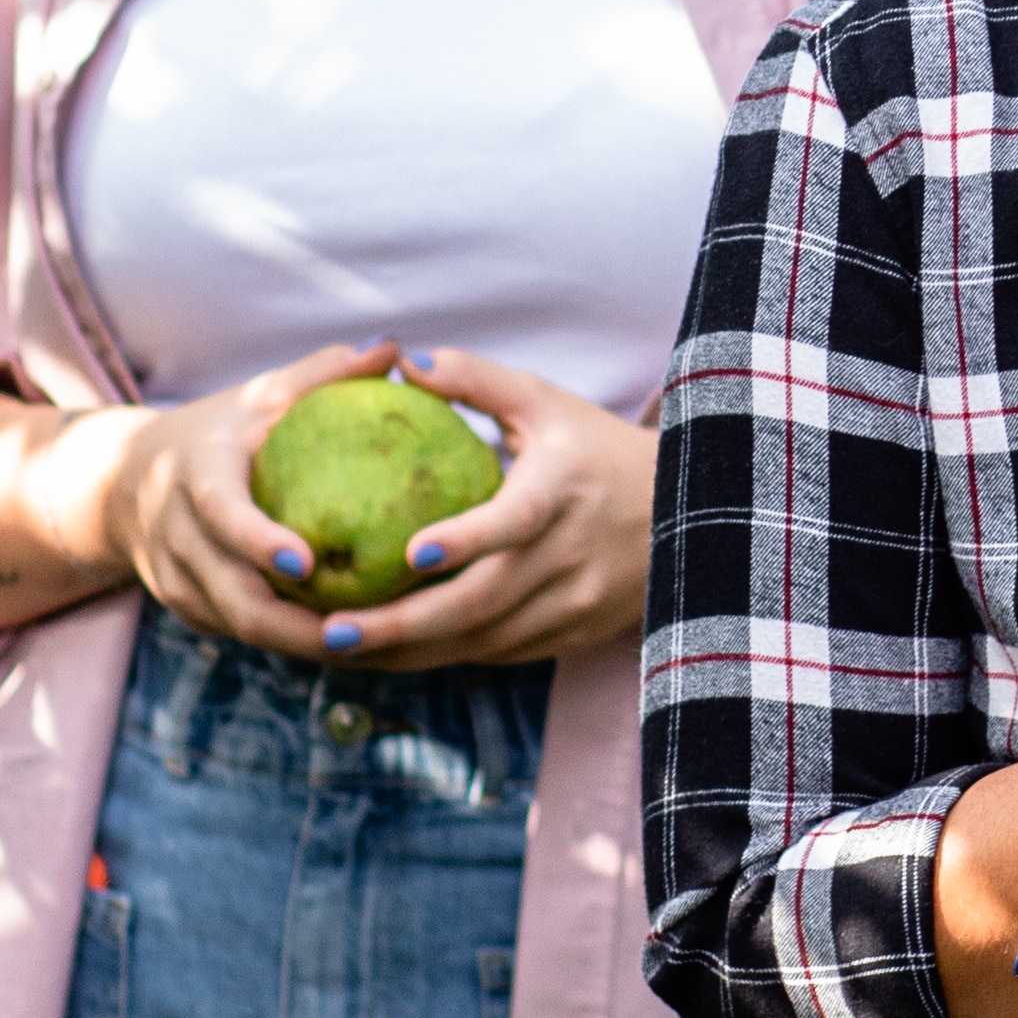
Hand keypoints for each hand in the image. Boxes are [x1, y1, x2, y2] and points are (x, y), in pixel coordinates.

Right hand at [0, 348, 378, 661]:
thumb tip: (392, 346)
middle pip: (233, 597)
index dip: (257, 542)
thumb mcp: (262, 394)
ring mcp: (177, 578)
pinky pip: (241, 634)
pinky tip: (347, 646)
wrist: (125, 479)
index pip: (221, 513)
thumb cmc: (220, 430)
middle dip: (295, 627)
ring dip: (300, 645)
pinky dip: (289, 644)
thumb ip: (323, 373)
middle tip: (360, 635)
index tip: (306, 565)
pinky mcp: (189, 608)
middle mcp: (177, 533)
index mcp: (195, 475)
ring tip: (366, 647)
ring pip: (239, 626)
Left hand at [300, 344, 657, 670]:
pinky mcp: (571, 635)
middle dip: (402, 625)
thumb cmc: (597, 449)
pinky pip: (496, 654)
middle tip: (331, 630)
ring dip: (408, 652)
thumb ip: (476, 380)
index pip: (516, 521)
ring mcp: (575, 604)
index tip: (408, 554)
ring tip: (338, 648)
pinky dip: (440, 656)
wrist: (685, 514)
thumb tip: (404, 362)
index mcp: (564, 490)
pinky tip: (386, 654)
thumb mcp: (546, 402)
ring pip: (482, 641)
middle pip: (483, 604)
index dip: (466, 540)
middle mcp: (572, 555)